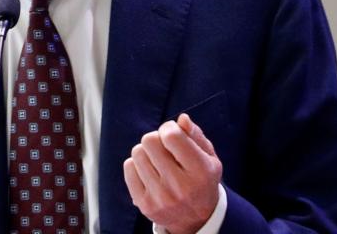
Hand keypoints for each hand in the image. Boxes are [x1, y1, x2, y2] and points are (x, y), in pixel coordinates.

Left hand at [123, 113, 222, 233]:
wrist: (197, 218)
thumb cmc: (201, 180)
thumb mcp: (208, 157)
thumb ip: (195, 135)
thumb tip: (181, 119)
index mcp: (200, 171)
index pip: (171, 136)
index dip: (169, 128)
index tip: (172, 134)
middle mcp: (180, 186)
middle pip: (149, 140)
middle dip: (156, 139)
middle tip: (165, 149)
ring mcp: (160, 197)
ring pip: (137, 152)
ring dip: (146, 152)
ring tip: (158, 162)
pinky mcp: (145, 204)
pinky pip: (128, 167)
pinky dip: (136, 165)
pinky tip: (150, 173)